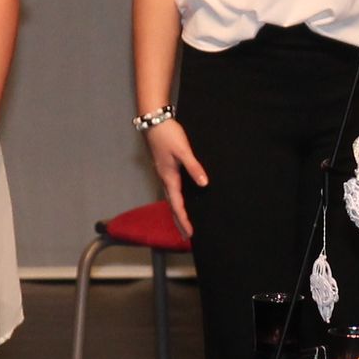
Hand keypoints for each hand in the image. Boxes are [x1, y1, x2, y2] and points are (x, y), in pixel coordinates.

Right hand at [147, 118, 206, 238]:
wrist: (154, 122)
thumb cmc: (168, 136)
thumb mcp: (183, 151)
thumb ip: (194, 167)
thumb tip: (204, 184)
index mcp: (169, 178)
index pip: (177, 205)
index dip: (184, 220)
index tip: (190, 234)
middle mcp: (165, 179)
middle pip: (172, 206)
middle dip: (179, 221)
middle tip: (187, 236)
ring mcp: (164, 174)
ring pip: (171, 199)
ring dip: (177, 212)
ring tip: (184, 223)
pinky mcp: (165, 169)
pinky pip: (171, 190)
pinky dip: (176, 200)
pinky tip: (181, 199)